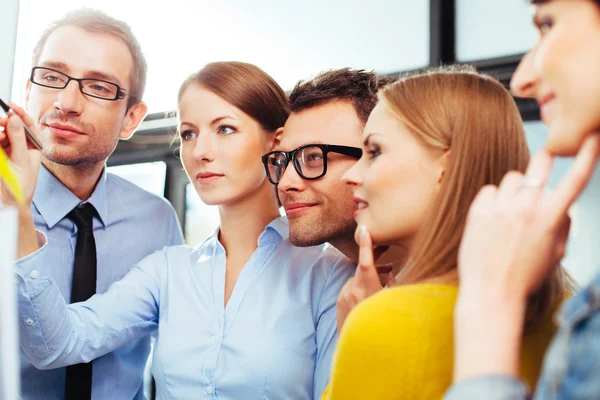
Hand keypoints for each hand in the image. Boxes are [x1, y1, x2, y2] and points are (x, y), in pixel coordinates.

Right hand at [0, 102, 41, 206]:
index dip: (21, 113)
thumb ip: (18, 139)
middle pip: (11, 127)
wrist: (10, 203)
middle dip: (5, 122)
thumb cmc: (22, 184)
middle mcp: (20, 146)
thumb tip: (14, 118)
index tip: (11, 105)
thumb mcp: (22, 160)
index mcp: (32, 147)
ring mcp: (7, 150)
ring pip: (1, 133)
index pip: (28, 125)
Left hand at [336, 226, 396, 331]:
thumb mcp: (391, 305)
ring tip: (385, 281)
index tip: (364, 230)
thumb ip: (392, 288)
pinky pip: (350, 288)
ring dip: (368, 278)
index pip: (365, 263)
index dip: (365, 245)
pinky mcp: (338, 302)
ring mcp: (343, 297)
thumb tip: (390, 275)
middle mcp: (352, 292)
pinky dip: (360, 287)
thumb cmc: (382, 327)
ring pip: (357, 278)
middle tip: (386, 253)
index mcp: (367, 291)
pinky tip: (370, 294)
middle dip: (373, 260)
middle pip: (362, 268)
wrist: (360, 350)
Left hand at [458, 134, 599, 302]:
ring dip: (515, 189)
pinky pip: (489, 190)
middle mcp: (526, 207)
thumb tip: (562, 206)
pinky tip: (492, 220)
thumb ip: (562, 225)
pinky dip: (492, 200)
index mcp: (550, 218)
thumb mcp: (555, 253)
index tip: (592, 137)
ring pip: (511, 177)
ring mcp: (500, 207)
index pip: (575, 180)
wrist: (490, 293)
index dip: (587, 156)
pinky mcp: (477, 210)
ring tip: (510, 213)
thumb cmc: (525, 276)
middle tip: (541, 169)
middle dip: (544, 162)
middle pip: (539, 164)